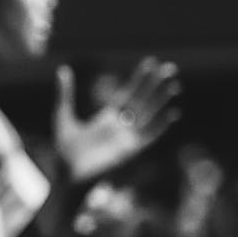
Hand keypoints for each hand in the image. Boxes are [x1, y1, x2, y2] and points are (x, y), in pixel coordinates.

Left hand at [54, 57, 179, 184]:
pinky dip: (161, 126)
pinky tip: (172, 113)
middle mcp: (121, 126)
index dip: (140, 79)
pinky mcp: (130, 150)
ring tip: (174, 85)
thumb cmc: (63, 150)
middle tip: (170, 67)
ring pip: (149, 115)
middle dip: (156, 85)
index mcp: (107, 117)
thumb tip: (64, 69)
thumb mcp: (63, 115)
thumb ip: (66, 93)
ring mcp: (126, 137)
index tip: (151, 62)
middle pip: (143, 101)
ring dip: (162, 101)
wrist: (66, 174)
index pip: (129, 93)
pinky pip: (150, 136)